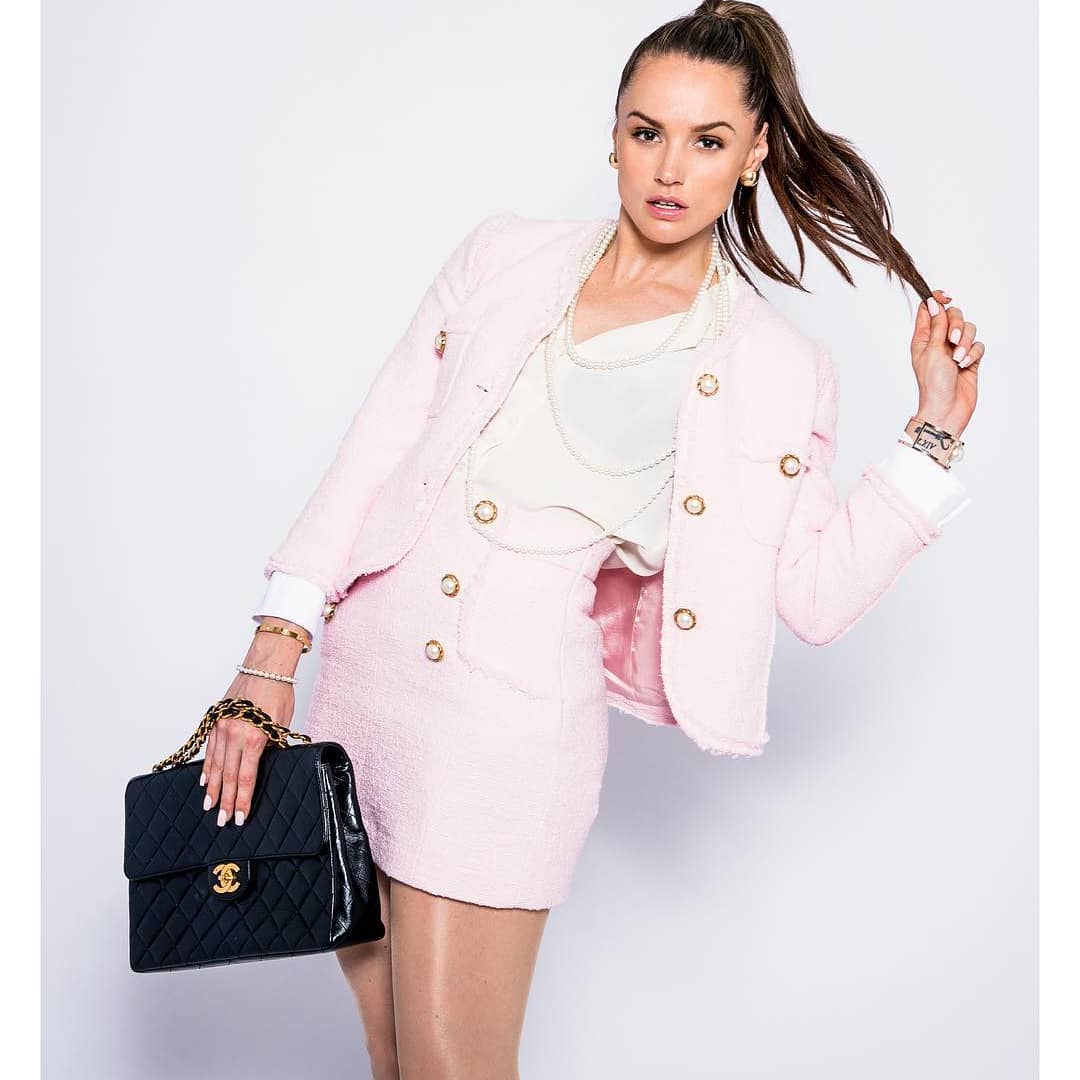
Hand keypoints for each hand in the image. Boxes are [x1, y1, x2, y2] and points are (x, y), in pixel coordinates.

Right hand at [200, 672, 294, 825]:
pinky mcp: (216, 720)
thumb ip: (272, 746)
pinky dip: (207, 766)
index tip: (240, 817)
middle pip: (229, 776)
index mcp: (255, 738)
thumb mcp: (282, 724)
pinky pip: (210, 749)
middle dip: (226, 801)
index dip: (243, 800)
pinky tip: (205, 780)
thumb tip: (266, 765)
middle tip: (222, 820)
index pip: (247, 778)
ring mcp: (222, 727)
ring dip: (213, 788)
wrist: (265, 666)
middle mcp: (235, 734)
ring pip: (216, 765)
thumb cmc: (278, 692)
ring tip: (210, 806)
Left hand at [909, 287, 983, 438]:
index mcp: (923, 338)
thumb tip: (933, 302)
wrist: (947, 409)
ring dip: (966, 342)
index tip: (946, 298)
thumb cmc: (933, 384)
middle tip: (952, 341)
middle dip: (957, 325)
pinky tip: (966, 365)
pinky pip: (978, 345)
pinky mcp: (970, 359)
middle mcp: (939, 341)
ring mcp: (955, 350)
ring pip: (968, 329)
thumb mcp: (932, 351)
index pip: (929, 309)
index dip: (937, 300)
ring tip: (959, 359)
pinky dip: (974, 353)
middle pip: (953, 315)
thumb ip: (937, 326)